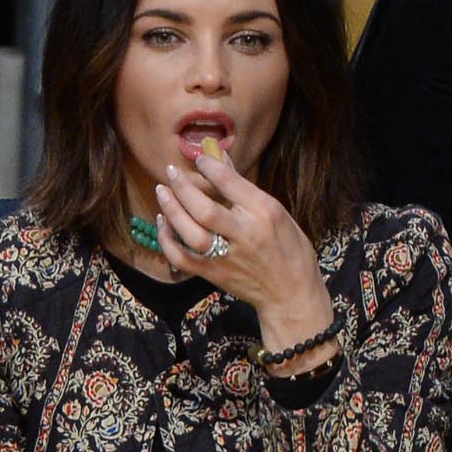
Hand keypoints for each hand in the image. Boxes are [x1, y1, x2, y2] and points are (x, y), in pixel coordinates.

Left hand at [153, 148, 335, 354]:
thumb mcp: (276, 212)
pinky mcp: (213, 274)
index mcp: (264, 212)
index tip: (198, 158)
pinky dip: (168, 241)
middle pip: (205, 209)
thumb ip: (245, 189)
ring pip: (192, 233)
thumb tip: (220, 159)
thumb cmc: (287, 247)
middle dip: (183, 187)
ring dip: (172, 211)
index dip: (209, 167)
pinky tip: (163, 224)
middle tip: (170, 172)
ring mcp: (227, 256)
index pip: (230, 183)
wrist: (290, 293)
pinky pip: (183, 258)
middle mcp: (244, 233)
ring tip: (162, 192)